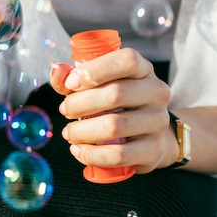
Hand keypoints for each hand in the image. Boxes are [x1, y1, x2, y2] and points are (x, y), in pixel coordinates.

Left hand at [49, 48, 178, 172]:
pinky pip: (119, 155)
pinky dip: (92, 154)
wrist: (152, 136)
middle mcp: (156, 93)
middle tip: (66, 111)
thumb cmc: (119, 104)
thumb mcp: (100, 85)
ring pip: (114, 126)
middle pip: (116, 94)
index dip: (95, 70)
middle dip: (80, 104)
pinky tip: (79, 150)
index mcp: (143, 70)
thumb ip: (73, 77)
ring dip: (82, 131)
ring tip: (70, 133)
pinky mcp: (154, 149)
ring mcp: (158, 122)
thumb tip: (58, 73)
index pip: (127, 60)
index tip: (71, 84)